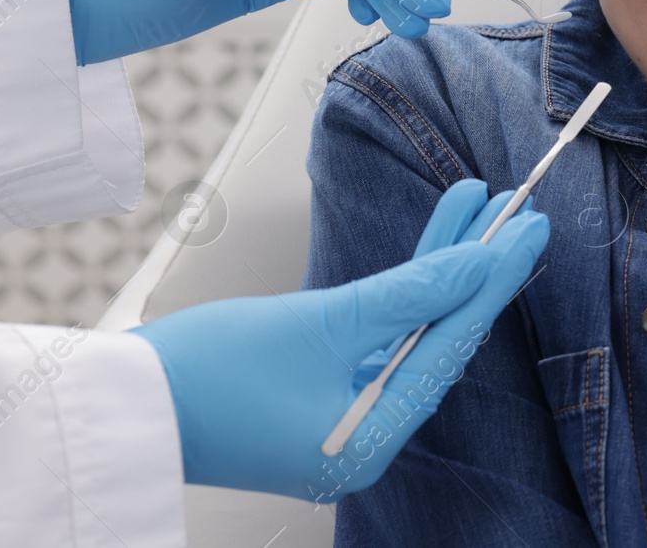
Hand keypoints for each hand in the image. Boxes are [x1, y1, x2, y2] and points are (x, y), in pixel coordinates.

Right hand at [132, 178, 546, 499]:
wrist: (115, 403)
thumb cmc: (205, 375)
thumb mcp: (324, 322)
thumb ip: (410, 291)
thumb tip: (478, 262)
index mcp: (375, 441)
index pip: (454, 346)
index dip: (495, 281)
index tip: (530, 232)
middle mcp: (370, 435)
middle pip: (441, 336)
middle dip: (477, 268)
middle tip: (520, 213)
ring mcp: (346, 413)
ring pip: (414, 326)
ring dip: (443, 264)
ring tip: (481, 206)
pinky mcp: (324, 389)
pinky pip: (382, 331)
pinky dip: (405, 286)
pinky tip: (436, 239)